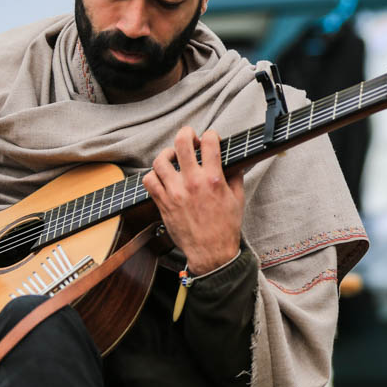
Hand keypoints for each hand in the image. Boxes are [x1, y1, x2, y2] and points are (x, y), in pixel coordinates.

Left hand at [142, 126, 244, 274]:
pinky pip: (149, 180)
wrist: (211, 252)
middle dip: (186, 133)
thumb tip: (234, 163)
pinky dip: (153, 174)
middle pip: (181, 144)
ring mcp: (175, 193)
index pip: (209, 143)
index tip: (210, 138)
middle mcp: (192, 183)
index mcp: (212, 180)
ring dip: (167, 154)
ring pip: (160, 160)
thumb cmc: (225, 228)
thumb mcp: (237, 199)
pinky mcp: (163, 203)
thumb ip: (235, 177)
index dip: (210, 134)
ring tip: (172, 157)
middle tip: (189, 137)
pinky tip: (162, 176)